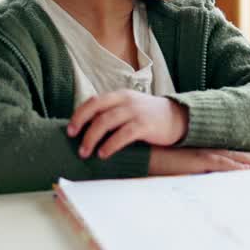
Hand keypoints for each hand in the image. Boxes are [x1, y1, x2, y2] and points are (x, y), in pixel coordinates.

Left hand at [68, 91, 187, 159]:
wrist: (179, 118)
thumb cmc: (150, 116)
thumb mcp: (130, 108)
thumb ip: (113, 113)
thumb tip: (87, 129)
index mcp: (120, 95)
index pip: (93, 101)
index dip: (79, 115)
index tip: (70, 130)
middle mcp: (126, 100)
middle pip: (96, 110)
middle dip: (81, 126)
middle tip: (75, 142)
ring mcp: (136, 111)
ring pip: (106, 122)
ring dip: (92, 138)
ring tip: (86, 152)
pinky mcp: (145, 125)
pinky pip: (122, 135)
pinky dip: (110, 145)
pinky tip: (104, 154)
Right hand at [147, 146, 249, 175]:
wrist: (138, 151)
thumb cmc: (151, 158)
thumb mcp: (172, 166)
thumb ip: (183, 170)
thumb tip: (189, 176)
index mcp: (199, 152)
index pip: (227, 155)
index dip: (243, 157)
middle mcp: (204, 151)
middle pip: (235, 155)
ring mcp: (201, 155)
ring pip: (233, 159)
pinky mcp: (195, 161)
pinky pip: (219, 165)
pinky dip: (233, 168)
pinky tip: (246, 170)